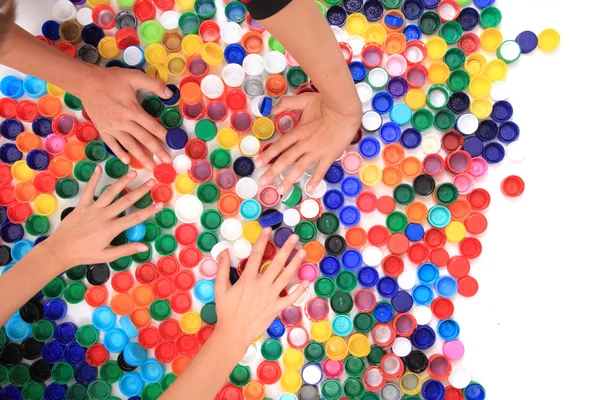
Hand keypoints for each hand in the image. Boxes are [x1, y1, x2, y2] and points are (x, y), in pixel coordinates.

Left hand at [41, 166, 162, 270]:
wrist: (60, 250)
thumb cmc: (84, 254)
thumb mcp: (106, 256)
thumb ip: (126, 249)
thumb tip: (144, 247)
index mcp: (111, 229)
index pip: (135, 218)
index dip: (149, 211)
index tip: (160, 204)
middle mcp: (104, 216)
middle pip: (125, 201)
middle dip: (140, 191)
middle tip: (151, 181)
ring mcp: (92, 209)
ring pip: (110, 192)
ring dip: (122, 182)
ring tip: (133, 173)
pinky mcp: (81, 205)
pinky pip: (88, 190)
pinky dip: (93, 179)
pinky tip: (99, 168)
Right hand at [77, 67, 172, 170]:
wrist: (86, 82)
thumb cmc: (111, 79)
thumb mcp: (134, 76)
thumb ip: (154, 84)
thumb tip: (170, 94)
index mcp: (133, 110)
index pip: (152, 126)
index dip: (164, 135)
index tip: (172, 144)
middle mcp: (123, 122)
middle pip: (144, 139)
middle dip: (157, 151)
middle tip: (167, 162)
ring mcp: (112, 127)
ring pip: (129, 145)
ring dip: (141, 157)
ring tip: (151, 167)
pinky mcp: (103, 129)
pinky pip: (112, 144)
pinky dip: (119, 153)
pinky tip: (127, 161)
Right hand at [213, 228, 308, 347]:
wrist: (233, 333)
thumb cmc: (226, 311)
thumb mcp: (220, 289)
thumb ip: (222, 269)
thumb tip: (224, 252)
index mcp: (248, 279)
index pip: (257, 255)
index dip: (263, 241)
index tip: (268, 230)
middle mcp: (262, 285)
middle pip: (277, 263)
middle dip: (286, 248)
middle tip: (294, 237)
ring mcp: (271, 297)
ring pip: (286, 277)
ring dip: (295, 264)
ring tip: (302, 252)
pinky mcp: (276, 308)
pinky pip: (290, 297)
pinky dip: (299, 289)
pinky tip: (307, 281)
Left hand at [254, 93, 360, 193]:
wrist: (344, 110)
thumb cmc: (326, 104)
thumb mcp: (304, 100)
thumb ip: (287, 103)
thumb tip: (272, 109)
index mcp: (298, 131)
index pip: (279, 145)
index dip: (267, 155)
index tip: (258, 163)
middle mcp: (304, 143)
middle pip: (285, 160)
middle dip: (273, 172)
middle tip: (263, 182)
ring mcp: (316, 151)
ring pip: (299, 168)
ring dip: (289, 180)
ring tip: (281, 190)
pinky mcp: (329, 155)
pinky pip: (320, 170)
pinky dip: (315, 180)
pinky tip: (309, 189)